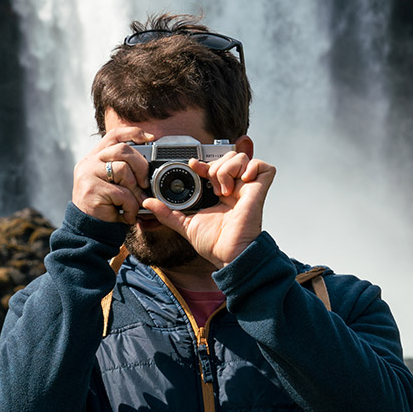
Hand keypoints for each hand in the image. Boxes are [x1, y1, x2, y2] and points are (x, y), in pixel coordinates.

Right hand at [72, 124, 155, 223]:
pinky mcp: (91, 191)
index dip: (133, 133)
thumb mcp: (115, 184)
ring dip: (135, 190)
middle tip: (145, 183)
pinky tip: (127, 216)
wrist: (88, 232)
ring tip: (133, 204)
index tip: (151, 138)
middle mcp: (88, 163)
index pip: (114, 135)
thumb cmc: (107, 208)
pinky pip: (122, 193)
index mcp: (95, 157)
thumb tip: (151, 163)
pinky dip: (131, 207)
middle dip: (141, 165)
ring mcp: (88, 175)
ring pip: (123, 170)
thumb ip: (125, 170)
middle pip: (122, 150)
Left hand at [142, 148, 274, 266]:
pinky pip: (264, 167)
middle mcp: (234, 188)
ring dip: (229, 168)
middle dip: (215, 165)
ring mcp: (248, 188)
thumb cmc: (213, 243)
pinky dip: (253, 167)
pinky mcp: (260, 190)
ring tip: (224, 189)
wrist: (228, 255)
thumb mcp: (185, 223)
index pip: (213, 165)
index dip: (203, 162)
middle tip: (212, 186)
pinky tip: (242, 182)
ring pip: (242, 158)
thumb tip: (148, 203)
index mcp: (219, 193)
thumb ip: (166, 213)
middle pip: (228, 157)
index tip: (193, 166)